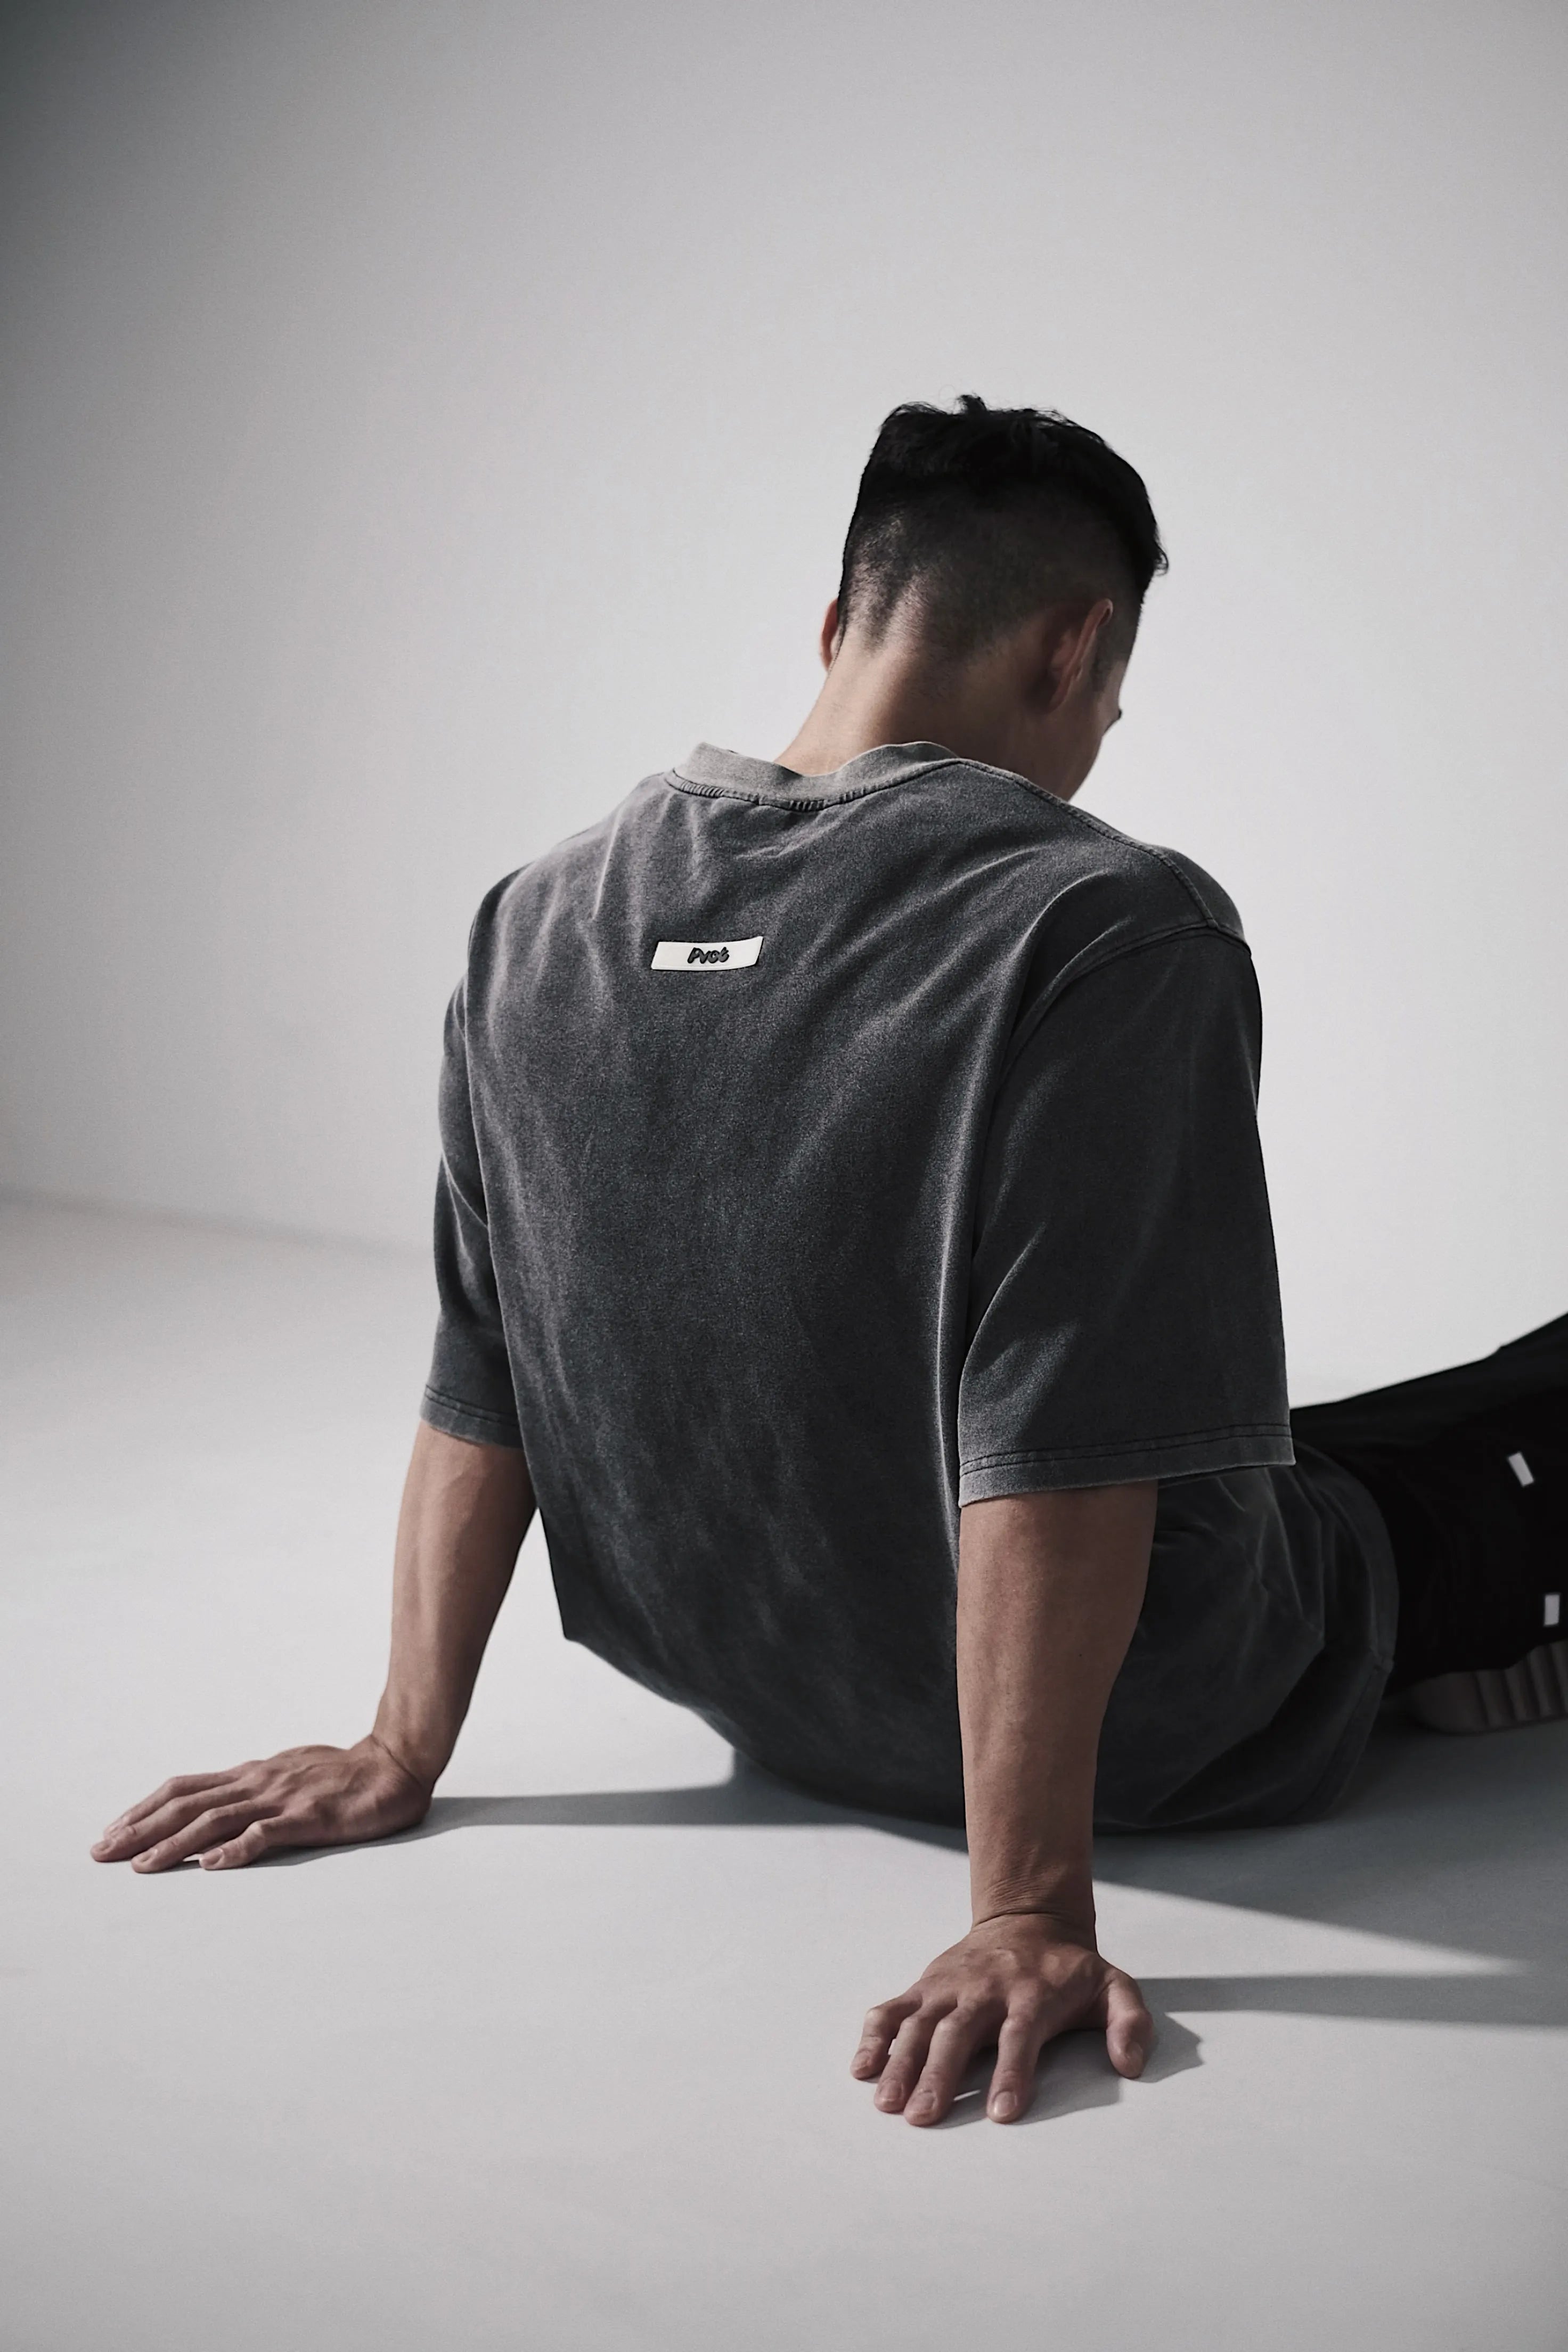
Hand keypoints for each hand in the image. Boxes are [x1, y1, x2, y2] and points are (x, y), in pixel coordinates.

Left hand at [90, 1735, 432, 1872]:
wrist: (396, 1763)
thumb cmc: (344, 1773)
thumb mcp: (288, 1774)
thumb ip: (254, 1790)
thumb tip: (218, 1810)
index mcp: (252, 1775)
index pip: (185, 1789)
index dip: (144, 1809)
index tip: (112, 1831)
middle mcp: (257, 1782)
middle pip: (187, 1804)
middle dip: (141, 1829)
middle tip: (102, 1852)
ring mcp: (282, 1799)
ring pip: (216, 1820)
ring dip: (174, 1843)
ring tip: (141, 1865)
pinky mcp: (310, 1817)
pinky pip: (268, 1834)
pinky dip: (237, 1848)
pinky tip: (212, 1864)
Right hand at [852, 1908, 1153, 2125]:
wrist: (1028, 1918)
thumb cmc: (1070, 1969)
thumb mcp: (1114, 1987)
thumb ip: (1130, 2022)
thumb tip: (1131, 2063)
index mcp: (1032, 1995)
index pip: (1020, 2037)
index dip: (1012, 2073)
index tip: (1002, 2112)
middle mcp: (985, 1990)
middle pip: (958, 2033)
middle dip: (939, 2075)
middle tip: (924, 2116)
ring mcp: (950, 1987)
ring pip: (919, 2024)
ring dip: (900, 2062)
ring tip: (887, 2103)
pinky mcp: (926, 1986)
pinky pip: (893, 2009)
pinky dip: (874, 2035)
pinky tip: (861, 2068)